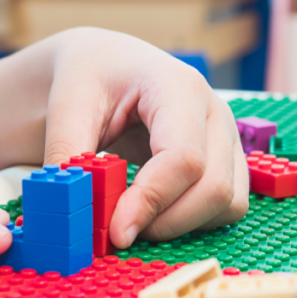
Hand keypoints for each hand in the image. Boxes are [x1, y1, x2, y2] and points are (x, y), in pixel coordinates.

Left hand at [41, 28, 249, 247]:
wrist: (108, 65)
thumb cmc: (92, 77)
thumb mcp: (68, 106)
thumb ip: (68, 155)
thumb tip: (68, 207)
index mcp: (179, 87)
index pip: (183, 158)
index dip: (151, 202)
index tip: (116, 232)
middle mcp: (215, 111)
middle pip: (213, 188)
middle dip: (166, 222)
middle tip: (119, 230)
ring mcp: (228, 137)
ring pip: (227, 203)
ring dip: (181, 225)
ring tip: (135, 217)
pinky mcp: (228, 161)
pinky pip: (228, 207)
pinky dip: (193, 222)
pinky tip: (155, 211)